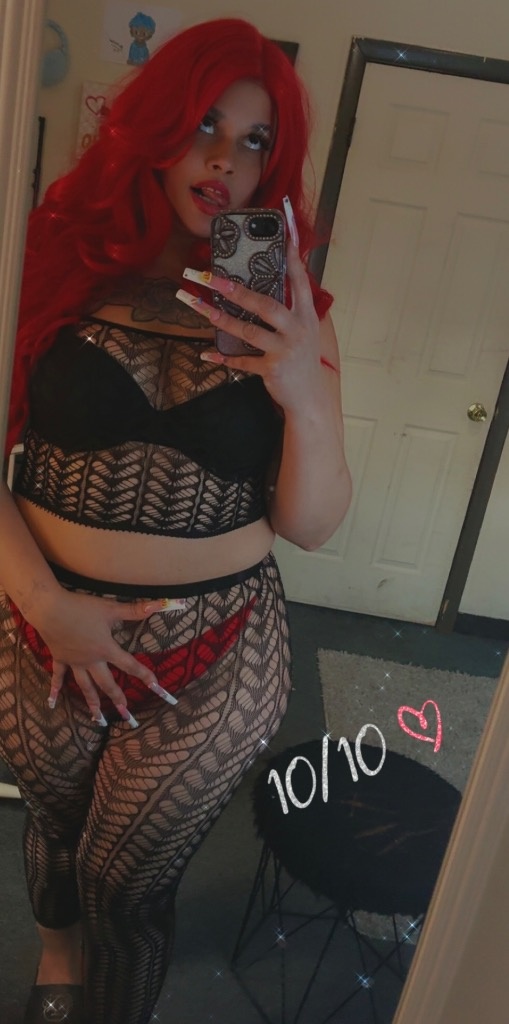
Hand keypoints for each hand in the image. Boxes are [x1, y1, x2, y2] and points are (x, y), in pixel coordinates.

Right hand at [31, 587, 183, 723]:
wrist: (50, 609)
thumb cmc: (82, 608)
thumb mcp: (110, 608)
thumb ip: (134, 610)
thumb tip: (159, 605)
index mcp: (106, 649)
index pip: (130, 665)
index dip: (144, 675)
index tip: (157, 687)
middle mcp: (91, 661)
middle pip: (106, 683)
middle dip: (117, 697)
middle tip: (125, 712)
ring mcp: (75, 662)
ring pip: (85, 686)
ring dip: (92, 702)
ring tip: (97, 718)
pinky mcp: (60, 658)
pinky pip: (58, 676)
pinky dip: (55, 689)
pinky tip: (52, 702)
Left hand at [177, 242, 322, 412]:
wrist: (310, 399)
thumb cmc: (302, 361)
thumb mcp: (305, 332)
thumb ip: (291, 310)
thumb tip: (265, 287)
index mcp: (306, 316)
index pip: (299, 281)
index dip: (291, 258)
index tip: (285, 236)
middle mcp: (298, 330)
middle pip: (265, 305)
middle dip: (236, 290)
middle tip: (211, 277)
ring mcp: (285, 350)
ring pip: (248, 331)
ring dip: (220, 318)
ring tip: (198, 306)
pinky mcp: (273, 369)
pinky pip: (243, 361)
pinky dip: (224, 357)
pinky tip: (208, 353)